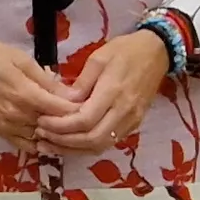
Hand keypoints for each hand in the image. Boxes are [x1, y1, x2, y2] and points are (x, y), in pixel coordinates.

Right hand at [0, 31, 79, 152]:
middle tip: (86, 116)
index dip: (79, 109)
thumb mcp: (23, 60)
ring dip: (57, 135)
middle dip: (72, 123)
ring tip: (71, 127)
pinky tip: (50, 136)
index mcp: (24, 95)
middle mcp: (16, 115)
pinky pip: (26, 146)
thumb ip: (48, 80)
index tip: (91, 104)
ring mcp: (7, 127)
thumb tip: (72, 95)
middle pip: (54, 127)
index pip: (61, 110)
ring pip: (42, 139)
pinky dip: (40, 143)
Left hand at [38, 32, 169, 153]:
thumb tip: (64, 103)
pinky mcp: (134, 125)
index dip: (60, 126)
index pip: (84, 120)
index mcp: (113, 91)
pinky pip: (109, 143)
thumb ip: (80, 83)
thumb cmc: (126, 50)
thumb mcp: (98, 58)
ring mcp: (131, 121)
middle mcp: (124, 111)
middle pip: (92, 139)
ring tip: (50, 144)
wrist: (157, 52)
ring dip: (74, 149)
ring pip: (100, 146)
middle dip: (63, 142)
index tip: (42, 122)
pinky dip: (87, 147)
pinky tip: (70, 142)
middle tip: (42, 136)